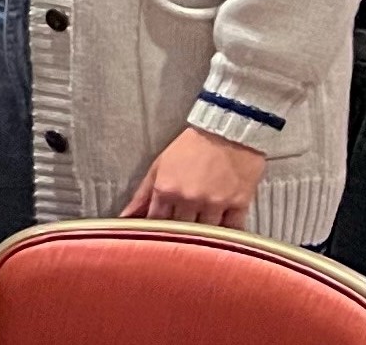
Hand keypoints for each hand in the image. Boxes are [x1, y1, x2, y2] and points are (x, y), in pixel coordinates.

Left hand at [120, 126, 264, 228]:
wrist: (227, 131)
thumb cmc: (192, 146)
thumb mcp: (159, 166)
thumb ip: (142, 194)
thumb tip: (126, 216)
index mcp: (166, 189)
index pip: (155, 222)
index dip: (156, 229)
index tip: (158, 233)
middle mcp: (189, 198)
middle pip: (180, 230)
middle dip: (178, 232)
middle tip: (180, 231)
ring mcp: (215, 203)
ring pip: (204, 232)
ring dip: (201, 234)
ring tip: (200, 231)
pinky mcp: (239, 204)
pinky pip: (232, 229)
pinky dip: (226, 234)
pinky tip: (221, 232)